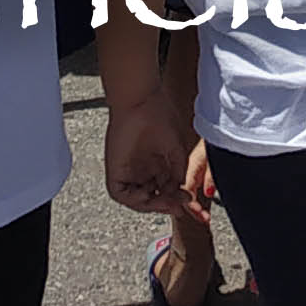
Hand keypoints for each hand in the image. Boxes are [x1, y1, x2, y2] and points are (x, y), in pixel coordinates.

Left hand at [103, 91, 191, 214]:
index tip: (190, 201)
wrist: (141, 101)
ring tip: (167, 201)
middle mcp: (143, 170)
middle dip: (166, 205)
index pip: (166, 190)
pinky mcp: (115, 171)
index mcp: (157, 165)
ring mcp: (128, 172)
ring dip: (152, 205)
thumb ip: (179, 172)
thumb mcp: (176, 149)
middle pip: (153, 198)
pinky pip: (122, 194)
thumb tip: (181, 191)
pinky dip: (134, 200)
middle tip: (179, 205)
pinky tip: (148, 196)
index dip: (177, 199)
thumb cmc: (160, 116)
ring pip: (138, 199)